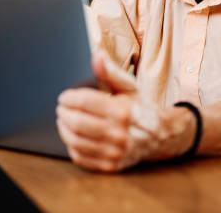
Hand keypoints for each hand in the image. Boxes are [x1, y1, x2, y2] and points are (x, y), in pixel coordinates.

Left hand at [56, 51, 196, 171]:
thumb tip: (97, 54)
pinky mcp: (111, 166)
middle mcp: (119, 133)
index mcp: (123, 111)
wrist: (160, 135)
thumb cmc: (140, 107)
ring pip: (76, 141)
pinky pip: (81, 158)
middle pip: (77, 123)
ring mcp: (115, 152)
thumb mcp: (128, 86)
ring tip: (63, 121)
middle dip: (63, 114)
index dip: (69, 98)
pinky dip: (72, 147)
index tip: (64, 97)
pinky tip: (72, 137)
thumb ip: (110, 71)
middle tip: (60, 109)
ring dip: (63, 130)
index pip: (84, 102)